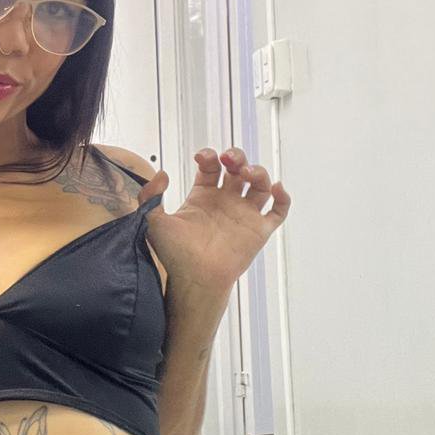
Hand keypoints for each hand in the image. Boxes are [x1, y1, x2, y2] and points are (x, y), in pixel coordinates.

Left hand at [135, 147, 290, 289]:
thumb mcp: (153, 221)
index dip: (210, 156)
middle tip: (229, 159)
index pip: (212, 167)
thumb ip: (150, 195)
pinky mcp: (259, 230)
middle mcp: (225, 202)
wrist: (194, 278)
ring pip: (260, 184)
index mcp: (203, 196)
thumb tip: (161, 174)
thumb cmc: (174, 255)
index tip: (203, 157)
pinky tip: (276, 188)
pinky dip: (283, 197)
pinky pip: (279, 211)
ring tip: (247, 173)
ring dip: (259, 172)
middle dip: (237, 156)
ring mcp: (244, 215)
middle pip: (239, 169)